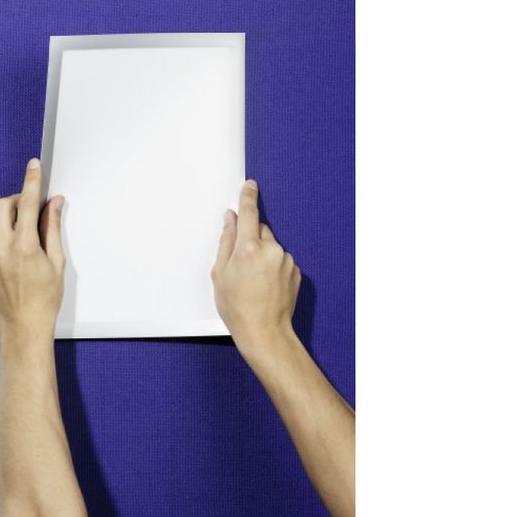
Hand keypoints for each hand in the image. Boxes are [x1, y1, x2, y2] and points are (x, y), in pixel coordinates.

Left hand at [0, 158, 65, 339]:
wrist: (23, 327)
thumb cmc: (43, 301)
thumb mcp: (57, 262)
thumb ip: (53, 228)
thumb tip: (54, 205)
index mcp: (24, 247)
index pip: (27, 203)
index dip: (32, 181)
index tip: (34, 167)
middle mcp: (1, 250)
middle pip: (3, 206)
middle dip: (17, 201)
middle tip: (29, 209)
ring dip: (11, 226)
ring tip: (26, 249)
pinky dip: (4, 244)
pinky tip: (15, 263)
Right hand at [211, 180, 301, 355]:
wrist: (264, 331)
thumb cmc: (238, 308)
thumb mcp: (220, 273)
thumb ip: (226, 241)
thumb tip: (230, 220)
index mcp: (248, 248)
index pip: (249, 213)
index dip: (248, 197)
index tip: (249, 185)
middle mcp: (270, 250)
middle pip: (260, 231)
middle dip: (251, 240)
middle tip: (241, 264)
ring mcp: (286, 260)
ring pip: (271, 246)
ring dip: (262, 255)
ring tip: (254, 280)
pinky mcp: (296, 271)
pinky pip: (281, 260)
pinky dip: (273, 266)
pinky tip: (265, 285)